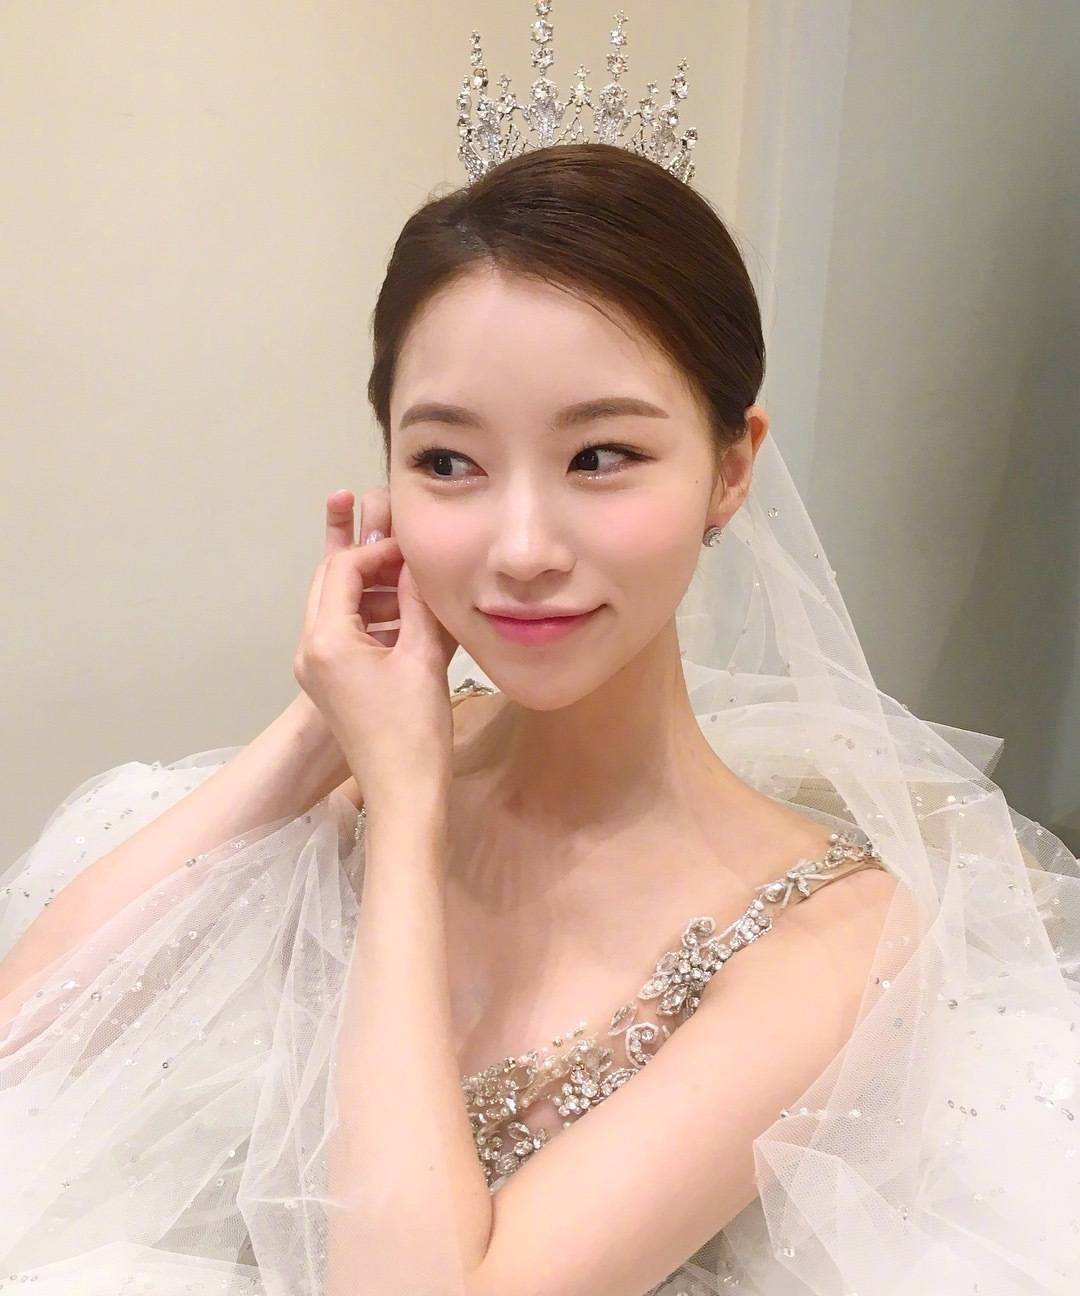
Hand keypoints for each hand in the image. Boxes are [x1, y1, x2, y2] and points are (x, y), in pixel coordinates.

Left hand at [292, 486, 460, 803]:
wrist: (403, 792)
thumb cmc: (415, 730)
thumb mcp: (422, 654)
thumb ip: (415, 599)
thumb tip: (414, 559)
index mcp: (325, 640)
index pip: (343, 568)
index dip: (379, 549)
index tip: (415, 545)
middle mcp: (309, 649)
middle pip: (331, 582)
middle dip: (368, 559)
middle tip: (405, 543)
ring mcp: (316, 668)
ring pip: (337, 606)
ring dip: (371, 587)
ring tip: (412, 576)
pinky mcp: (330, 683)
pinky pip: (343, 632)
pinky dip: (371, 615)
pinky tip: (405, 611)